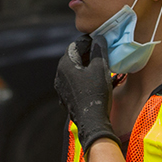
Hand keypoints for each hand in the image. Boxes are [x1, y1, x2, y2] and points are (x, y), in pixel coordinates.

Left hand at [54, 35, 118, 151]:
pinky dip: (83, 77)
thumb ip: (99, 50)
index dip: (89, 41)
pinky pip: (74, 81)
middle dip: (87, 53)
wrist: (92, 123)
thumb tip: (99, 38)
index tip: (100, 39)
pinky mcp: (66, 98)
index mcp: (65, 64)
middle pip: (73, 57)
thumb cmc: (96, 93)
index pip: (76, 45)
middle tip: (102, 51)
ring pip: (73, 70)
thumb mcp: (101, 68)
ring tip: (100, 65)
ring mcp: (61, 88)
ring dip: (86, 65)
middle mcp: (59, 75)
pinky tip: (94, 80)